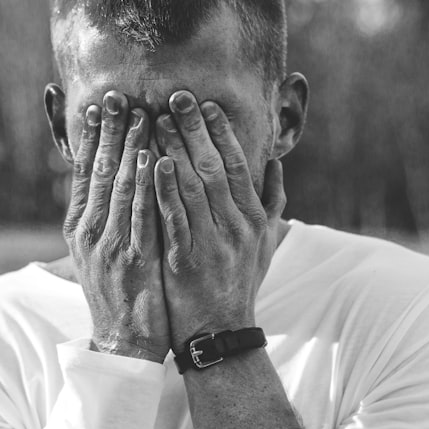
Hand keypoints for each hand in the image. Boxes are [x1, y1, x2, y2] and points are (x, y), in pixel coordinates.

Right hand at [64, 90, 169, 362]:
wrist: (124, 339)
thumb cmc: (116, 291)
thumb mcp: (97, 251)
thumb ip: (101, 215)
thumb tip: (107, 176)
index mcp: (78, 227)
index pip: (84, 172)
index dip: (92, 137)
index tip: (100, 105)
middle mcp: (88, 232)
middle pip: (99, 171)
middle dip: (110, 131)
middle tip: (120, 96)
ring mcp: (109, 245)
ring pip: (119, 186)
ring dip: (130, 146)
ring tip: (141, 114)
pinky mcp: (134, 259)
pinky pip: (140, 213)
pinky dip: (145, 183)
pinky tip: (153, 157)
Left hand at [154, 90, 285, 352]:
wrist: (219, 332)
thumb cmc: (239, 283)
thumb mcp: (264, 243)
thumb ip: (272, 202)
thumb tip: (277, 165)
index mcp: (252, 218)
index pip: (238, 164)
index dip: (222, 132)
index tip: (206, 104)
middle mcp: (235, 226)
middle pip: (214, 167)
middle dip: (194, 128)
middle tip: (176, 96)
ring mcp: (211, 243)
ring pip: (192, 186)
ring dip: (173, 148)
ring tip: (156, 118)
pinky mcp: (185, 259)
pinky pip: (173, 217)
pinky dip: (163, 188)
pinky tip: (151, 162)